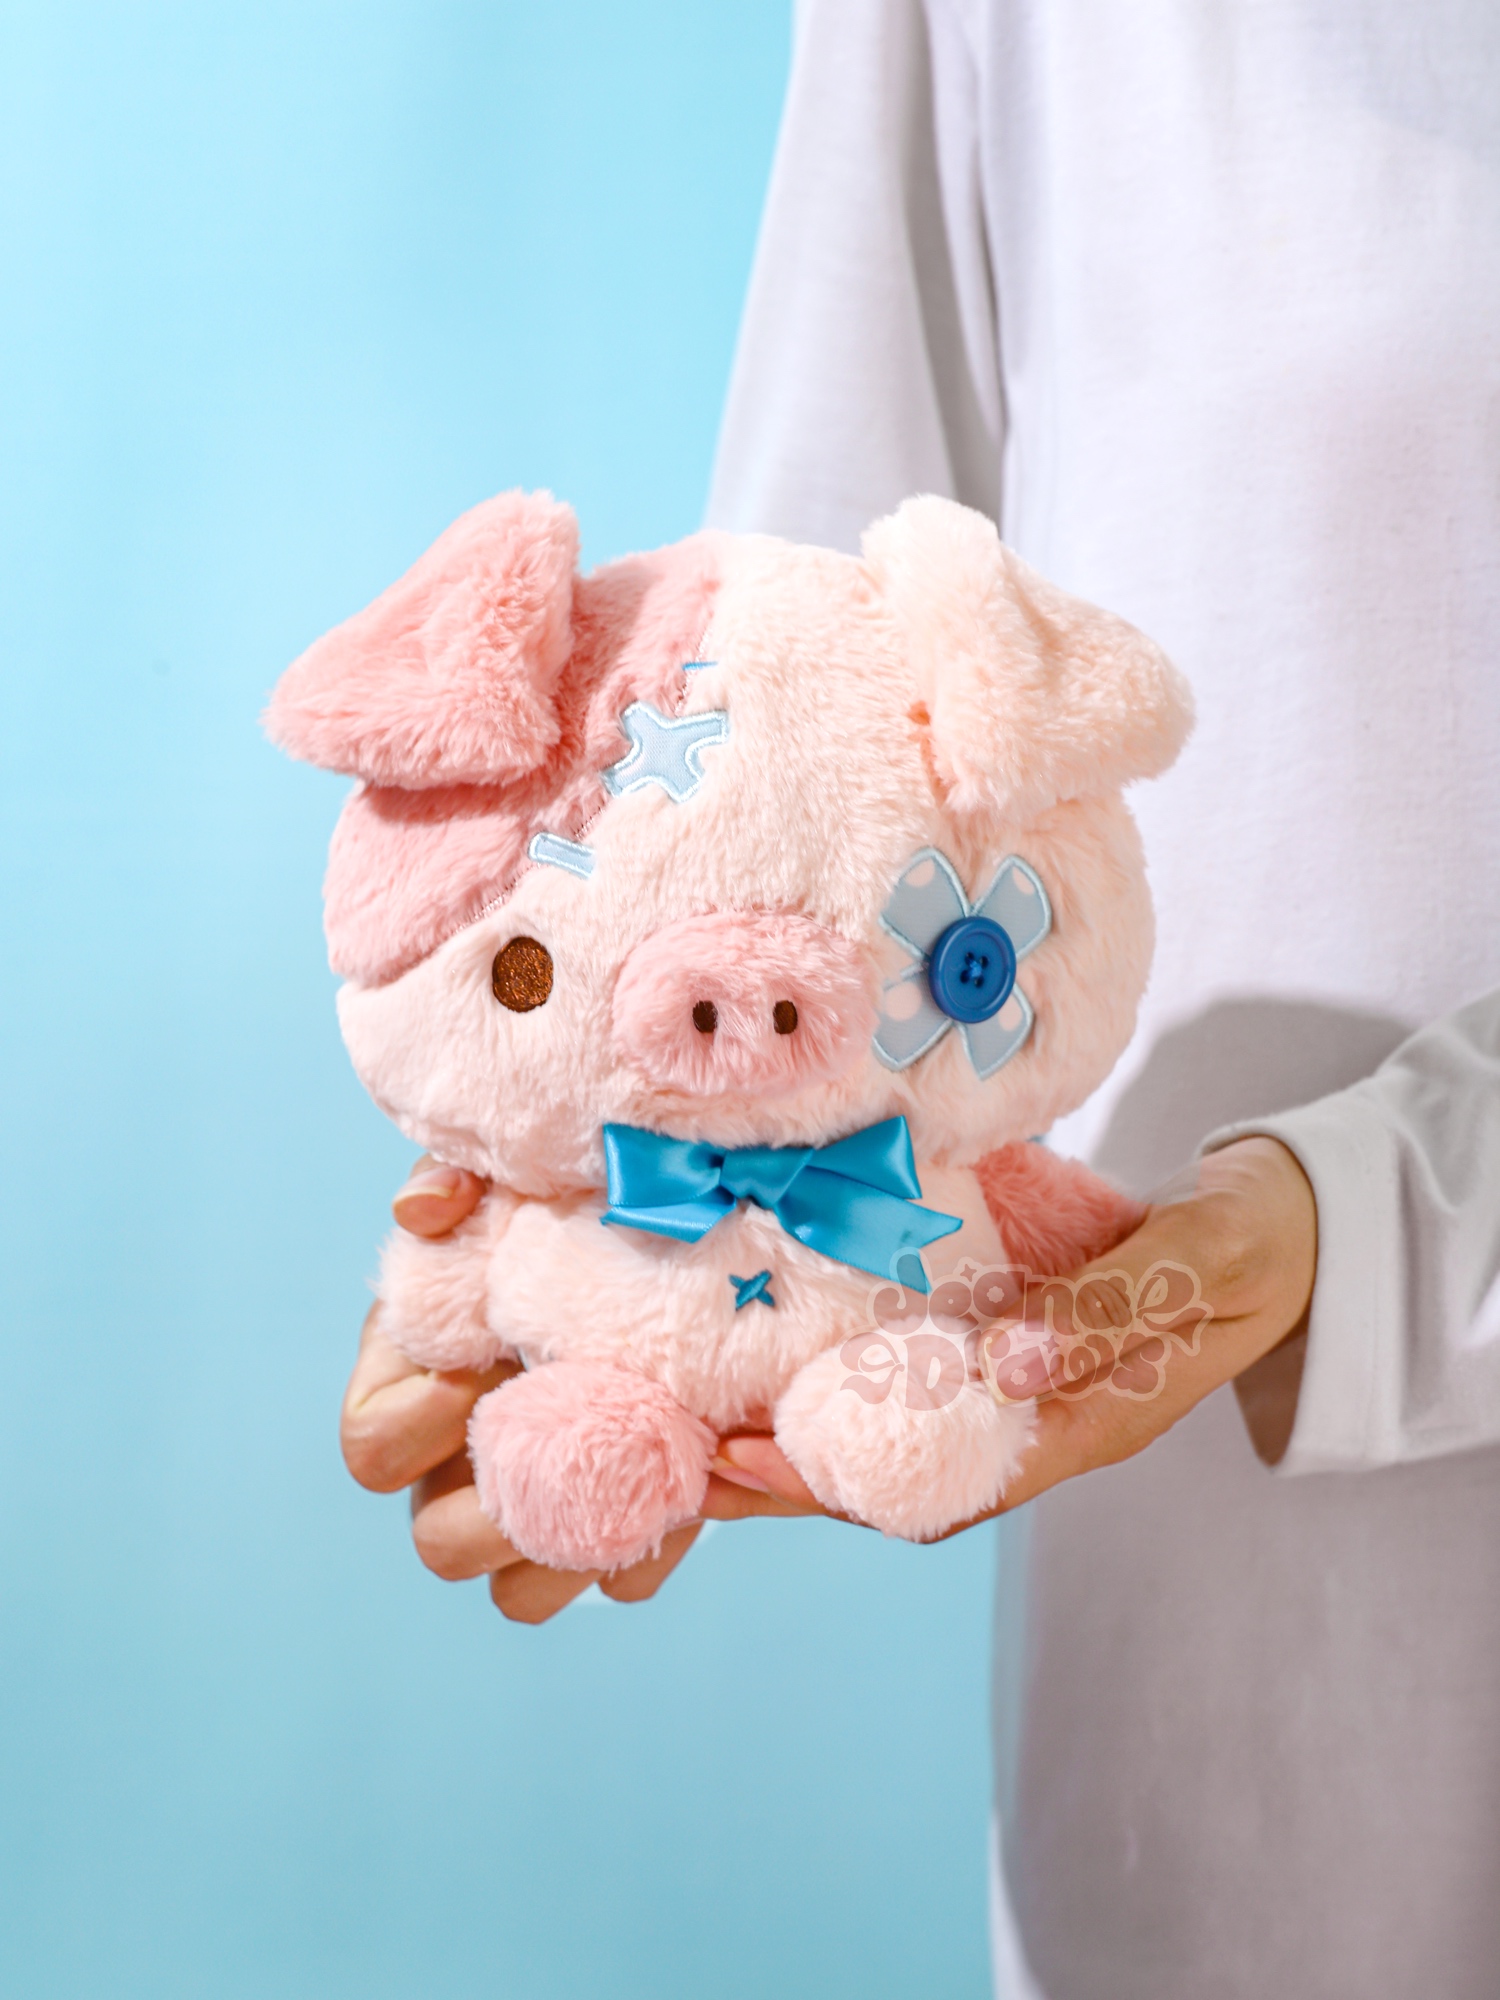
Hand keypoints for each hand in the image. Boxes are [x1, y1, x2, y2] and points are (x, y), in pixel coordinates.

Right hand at [340, 1159, 806, 1621]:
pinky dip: (656, 1539)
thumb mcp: (508, 1180)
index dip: (414, 1423)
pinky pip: (621, 1579)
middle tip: (568, 1445)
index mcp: (418, 1381)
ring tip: (637, 1473)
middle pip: (438, 1542)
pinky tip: (697, 1475)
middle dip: (500, 1512)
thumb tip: (427, 1210)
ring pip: (521, 1589)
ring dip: (575, 1547)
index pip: (370, 1445)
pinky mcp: (618, 1528)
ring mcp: (541, 1507)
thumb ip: (454, 1181)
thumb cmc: (562, 1209)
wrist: (686, 1244)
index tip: (479, 1370)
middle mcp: (465, 1463)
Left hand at [712, 1135, 1317, 1524]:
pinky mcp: (1005, 1333)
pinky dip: (841, 1362)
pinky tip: (778, 1337)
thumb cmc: (1248, 1246)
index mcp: (1079, 1428)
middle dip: (782, 1473)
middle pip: (888, 1471)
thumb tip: (1008, 1365)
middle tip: (672, 1451)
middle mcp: (1031, 1419)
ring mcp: (1014, 1380)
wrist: (1283, 1223)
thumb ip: (1111, 1311)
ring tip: (694, 1402)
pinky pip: (910, 1364)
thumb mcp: (1196, 1267)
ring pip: (886, 1425)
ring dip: (795, 1422)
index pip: (936, 1484)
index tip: (739, 1459)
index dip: (832, 1483)